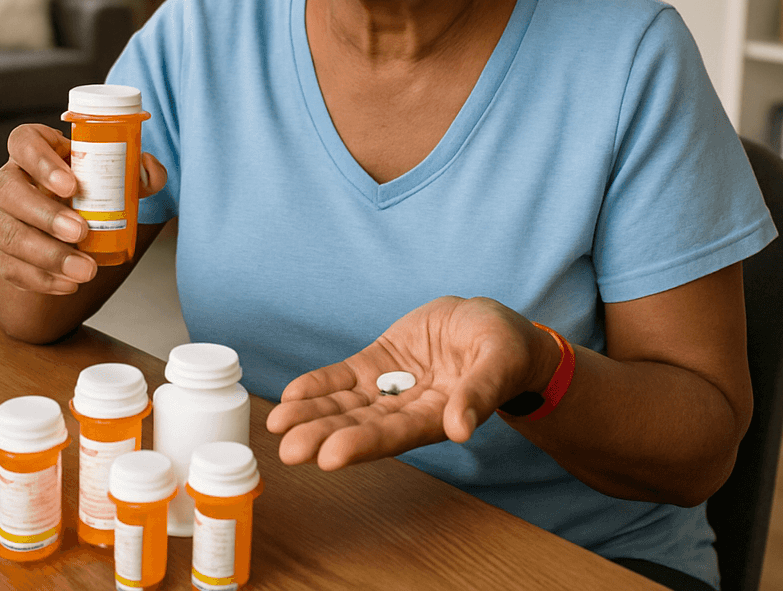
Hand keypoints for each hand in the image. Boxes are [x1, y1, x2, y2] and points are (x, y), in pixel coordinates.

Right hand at [0, 123, 166, 294]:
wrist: (64, 230)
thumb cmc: (89, 192)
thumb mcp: (114, 177)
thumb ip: (136, 172)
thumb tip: (149, 171)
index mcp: (37, 151)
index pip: (23, 141)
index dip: (41, 160)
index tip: (72, 184)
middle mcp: (11, 180)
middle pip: (6, 188)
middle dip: (44, 213)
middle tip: (81, 232)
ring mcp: (0, 216)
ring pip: (5, 232)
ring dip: (46, 254)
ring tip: (84, 270)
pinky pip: (9, 266)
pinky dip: (41, 279)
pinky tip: (68, 284)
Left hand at [266, 296, 556, 469]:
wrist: (490, 326)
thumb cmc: (504, 347)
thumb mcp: (498, 360)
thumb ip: (479, 392)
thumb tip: (461, 428)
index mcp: (439, 415)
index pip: (396, 434)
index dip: (363, 443)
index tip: (330, 456)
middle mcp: (408, 408)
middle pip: (361, 425)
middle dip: (324, 435)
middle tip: (290, 449)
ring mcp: (390, 385)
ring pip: (346, 404)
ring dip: (312, 414)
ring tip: (278, 424)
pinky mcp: (379, 362)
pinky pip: (344, 376)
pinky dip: (319, 385)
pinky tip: (291, 395)